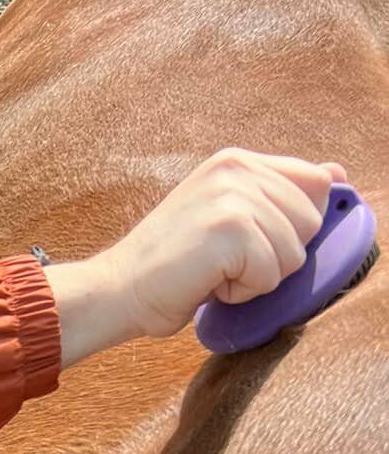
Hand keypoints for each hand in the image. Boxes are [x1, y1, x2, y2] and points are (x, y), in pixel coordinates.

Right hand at [45, 149, 347, 365]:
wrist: (116, 291)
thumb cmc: (168, 268)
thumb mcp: (227, 219)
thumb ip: (278, 196)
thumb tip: (337, 175)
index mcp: (235, 161)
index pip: (314, 182)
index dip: (295, 224)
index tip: (250, 244)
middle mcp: (237, 169)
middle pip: (310, 221)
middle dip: (275, 255)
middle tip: (222, 262)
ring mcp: (233, 197)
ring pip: (294, 252)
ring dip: (257, 278)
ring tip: (212, 273)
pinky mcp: (230, 230)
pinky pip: (271, 275)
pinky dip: (241, 292)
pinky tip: (207, 283)